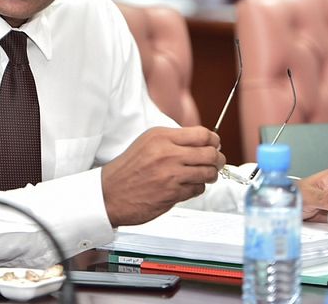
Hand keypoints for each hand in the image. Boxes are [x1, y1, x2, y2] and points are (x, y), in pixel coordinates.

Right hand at [101, 126, 224, 226]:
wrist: (110, 193)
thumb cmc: (129, 169)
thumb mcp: (148, 143)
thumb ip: (173, 140)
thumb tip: (202, 141)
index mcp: (161, 136)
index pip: (202, 134)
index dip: (214, 140)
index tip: (215, 145)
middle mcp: (167, 153)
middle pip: (210, 153)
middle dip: (218, 159)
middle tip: (216, 162)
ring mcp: (171, 174)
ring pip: (208, 172)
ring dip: (210, 175)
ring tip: (204, 175)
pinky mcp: (172, 193)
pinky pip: (198, 189)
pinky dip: (196, 188)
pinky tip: (187, 186)